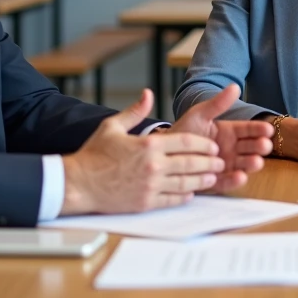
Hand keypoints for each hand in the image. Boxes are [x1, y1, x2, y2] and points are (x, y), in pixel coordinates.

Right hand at [61, 89, 223, 215]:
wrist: (77, 184)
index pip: (186, 142)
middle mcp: (153, 166)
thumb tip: (148, 93)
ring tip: (211, 177)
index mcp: (148, 145)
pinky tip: (191, 192)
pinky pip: (172, 199)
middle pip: (191, 163)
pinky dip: (185, 196)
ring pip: (186, 183)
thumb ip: (135, 111)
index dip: (203, 144)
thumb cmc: (94, 155)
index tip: (212, 146)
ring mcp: (150, 186)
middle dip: (209, 162)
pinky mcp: (145, 203)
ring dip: (202, 180)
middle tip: (220, 162)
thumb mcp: (112, 126)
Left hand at [170, 84, 273, 191]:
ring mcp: (225, 166)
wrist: (164, 152)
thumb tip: (235, 86)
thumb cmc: (184, 131)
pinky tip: (240, 177)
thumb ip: (217, 104)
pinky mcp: (215, 181)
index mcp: (230, 132)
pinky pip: (227, 182)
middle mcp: (231, 149)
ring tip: (256, 162)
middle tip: (265, 146)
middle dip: (259, 147)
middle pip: (250, 148)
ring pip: (242, 165)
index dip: (259, 129)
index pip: (248, 130)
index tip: (268, 129)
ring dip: (251, 164)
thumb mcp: (200, 115)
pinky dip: (234, 181)